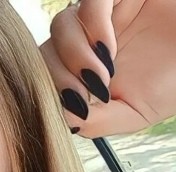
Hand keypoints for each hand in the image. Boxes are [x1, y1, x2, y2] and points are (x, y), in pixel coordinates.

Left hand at [40, 0, 175, 136]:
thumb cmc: (173, 82)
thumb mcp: (133, 113)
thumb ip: (97, 121)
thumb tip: (63, 123)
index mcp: (83, 73)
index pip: (45, 77)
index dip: (49, 94)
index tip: (75, 110)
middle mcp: (86, 43)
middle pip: (46, 52)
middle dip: (57, 79)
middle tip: (85, 96)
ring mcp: (101, 16)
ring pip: (61, 26)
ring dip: (74, 56)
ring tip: (103, 77)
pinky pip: (91, 1)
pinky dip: (93, 28)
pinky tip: (107, 50)